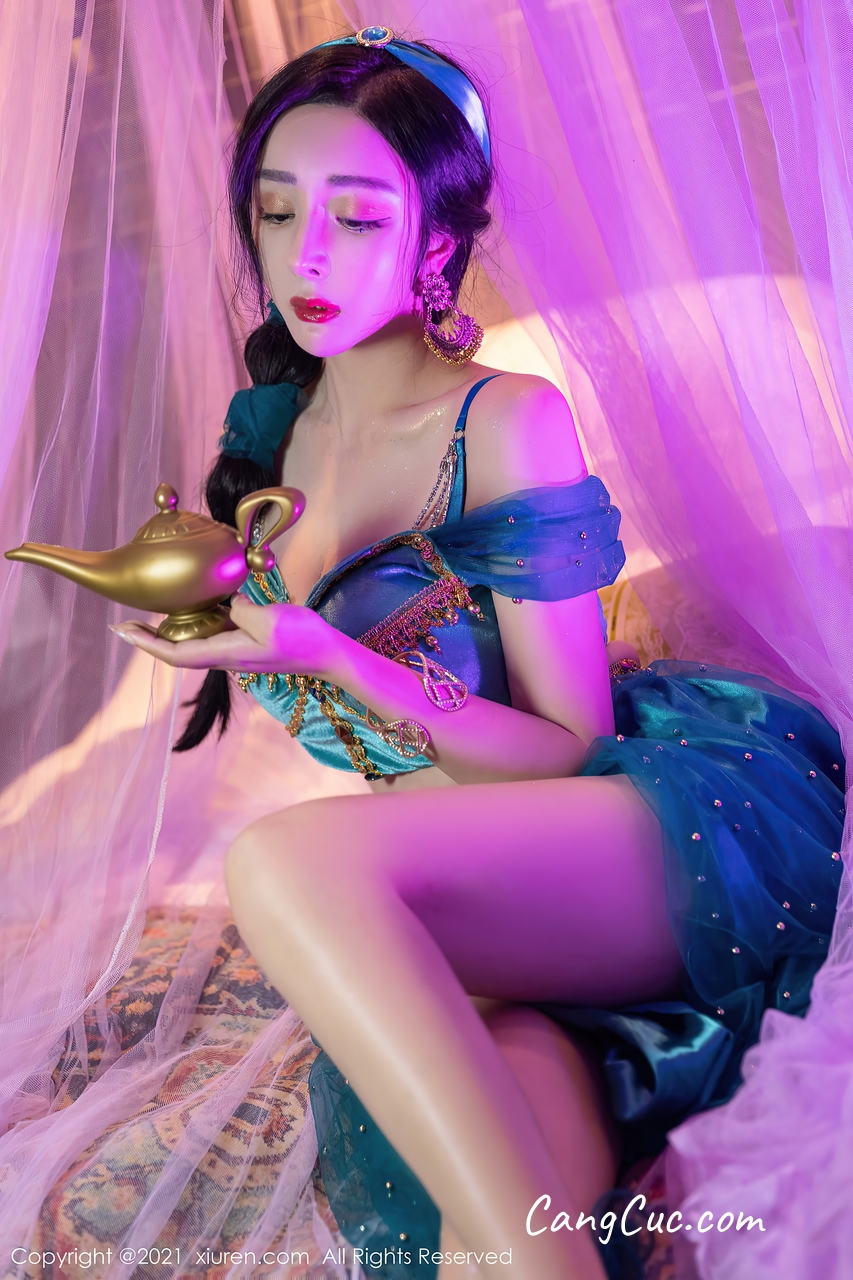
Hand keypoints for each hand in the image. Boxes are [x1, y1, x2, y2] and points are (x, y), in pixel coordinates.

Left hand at [110, 594, 340, 678]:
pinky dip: (196, 622)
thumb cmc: (301, 639)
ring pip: (193, 643)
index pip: (175, 654)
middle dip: (150, 639)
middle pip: (178, 651)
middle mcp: (225, 657)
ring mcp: (236, 652)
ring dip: (170, 632)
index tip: (123, 629)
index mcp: (226, 654)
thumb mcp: (267, 617)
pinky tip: (196, 606)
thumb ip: (238, 608)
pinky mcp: (246, 644)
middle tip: (126, 621)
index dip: (147, 644)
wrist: (327, 654)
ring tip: (151, 613)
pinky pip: (212, 634)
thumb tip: (224, 602)